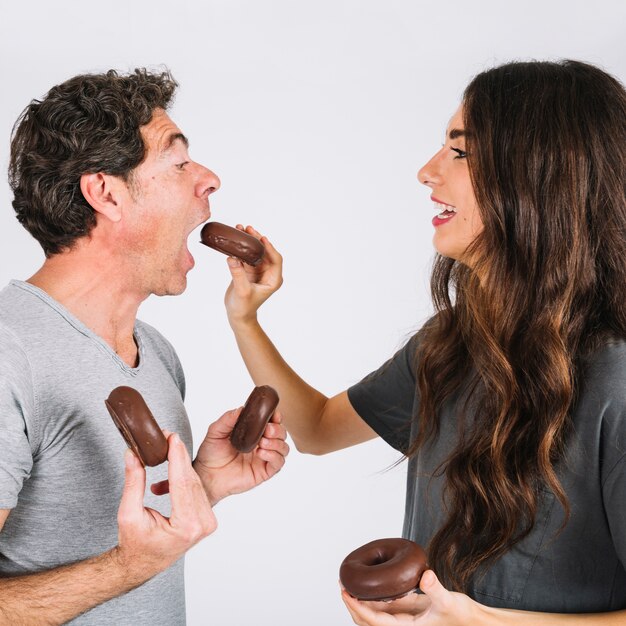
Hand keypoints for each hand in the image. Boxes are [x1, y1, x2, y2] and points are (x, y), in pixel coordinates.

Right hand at [113, 433, 216, 579]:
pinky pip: (197, 490)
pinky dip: (186, 475)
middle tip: (169, 435)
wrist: (142, 564)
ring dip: (183, 463)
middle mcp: (202, 525)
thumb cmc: (134, 543)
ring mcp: (208, 522)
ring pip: (195, 483)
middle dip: (179, 456)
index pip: (182, 483)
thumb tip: (133, 454)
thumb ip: (133, 483)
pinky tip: (177, 461)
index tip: (172, 438)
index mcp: (186, 527)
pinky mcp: (207, 518)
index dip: (177, 457)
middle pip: (191, 481)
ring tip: (171, 445)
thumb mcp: (128, 514)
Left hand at [189, 407, 288, 505]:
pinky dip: (273, 456)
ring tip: (262, 443)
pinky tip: (261, 453)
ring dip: (276, 443)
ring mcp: (264, 458)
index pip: (271, 422)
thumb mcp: (216, 431)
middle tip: (267, 430)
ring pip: (283, 447)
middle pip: (281, 433)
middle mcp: (262, 444)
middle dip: (278, 429)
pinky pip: (278, 463)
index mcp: (253, 432)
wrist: (206, 475)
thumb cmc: (211, 454)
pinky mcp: (264, 472)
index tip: (273, 414)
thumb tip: (241, 409)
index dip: (275, 416)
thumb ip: (228, 419)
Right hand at [224, 225, 282, 325]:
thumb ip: (238, 274)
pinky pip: (246, 255)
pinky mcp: (248, 270)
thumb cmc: (243, 307)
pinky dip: (241, 247)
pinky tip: (234, 238)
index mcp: (273, 279)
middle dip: (257, 239)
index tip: (262, 238)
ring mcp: (258, 271)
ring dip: (248, 241)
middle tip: (248, 228)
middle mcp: (268, 273)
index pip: (276, 259)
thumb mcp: (242, 291)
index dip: (270, 248)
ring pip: (255, 251)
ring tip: (240, 228)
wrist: (237, 315)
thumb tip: (232, 258)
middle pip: (265, 252)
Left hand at [341, 571, 480, 625]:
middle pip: (368, 620)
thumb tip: (424, 576)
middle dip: (353, 604)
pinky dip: (374, 597)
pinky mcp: (408, 612)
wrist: (474, 622)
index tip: (345, 593)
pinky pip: (385, 606)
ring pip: (375, 614)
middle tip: (342, 584)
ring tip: (349, 582)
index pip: (374, 621)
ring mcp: (404, 621)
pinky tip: (370, 583)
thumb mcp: (449, 602)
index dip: (357, 607)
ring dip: (361, 601)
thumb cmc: (463, 617)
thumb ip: (435, 589)